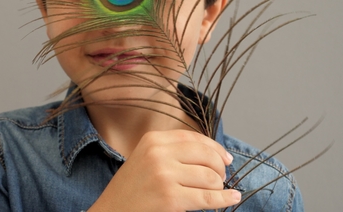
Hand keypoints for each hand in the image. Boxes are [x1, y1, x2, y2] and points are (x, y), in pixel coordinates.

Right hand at [88, 130, 240, 211]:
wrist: (111, 211)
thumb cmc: (131, 190)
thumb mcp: (145, 159)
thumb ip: (172, 152)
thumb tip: (214, 154)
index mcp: (152, 140)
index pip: (193, 137)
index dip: (215, 148)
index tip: (226, 158)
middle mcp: (158, 153)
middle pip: (206, 155)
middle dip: (220, 168)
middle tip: (221, 179)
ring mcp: (164, 175)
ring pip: (210, 177)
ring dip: (218, 187)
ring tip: (213, 192)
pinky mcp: (170, 197)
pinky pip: (208, 198)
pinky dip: (224, 199)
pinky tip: (232, 198)